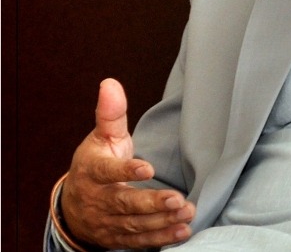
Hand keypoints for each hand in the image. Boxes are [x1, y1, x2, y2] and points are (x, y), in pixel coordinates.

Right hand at [60, 78, 195, 249]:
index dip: (126, 171)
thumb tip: (110, 83)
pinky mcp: (118, 237)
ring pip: (134, 224)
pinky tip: (181, 232)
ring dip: (162, 221)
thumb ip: (110, 113)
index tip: (147, 168)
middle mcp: (99, 200)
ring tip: (186, 213)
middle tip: (177, 199)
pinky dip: (160, 239)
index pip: (107, 172)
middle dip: (151, 202)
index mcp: (93, 172)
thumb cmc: (95, 164)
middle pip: (125, 203)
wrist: (74, 206)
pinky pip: (139, 241)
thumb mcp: (101, 137)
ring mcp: (107, 221)